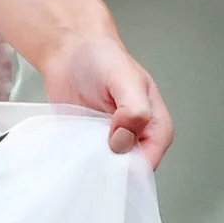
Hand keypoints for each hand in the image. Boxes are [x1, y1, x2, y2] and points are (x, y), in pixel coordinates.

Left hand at [38, 25, 171, 165]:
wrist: (69, 50)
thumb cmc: (103, 58)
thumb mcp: (125, 79)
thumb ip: (134, 110)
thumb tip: (123, 141)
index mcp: (155, 125)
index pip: (151, 159)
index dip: (133, 165)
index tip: (113, 160)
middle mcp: (135, 138)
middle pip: (128, 171)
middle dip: (111, 171)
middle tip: (92, 159)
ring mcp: (110, 143)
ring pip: (106, 170)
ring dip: (92, 168)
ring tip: (79, 154)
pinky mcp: (88, 144)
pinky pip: (86, 163)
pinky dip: (77, 163)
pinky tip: (68, 154)